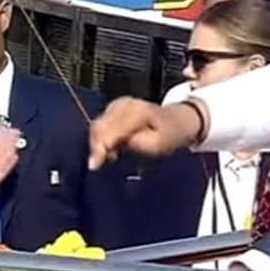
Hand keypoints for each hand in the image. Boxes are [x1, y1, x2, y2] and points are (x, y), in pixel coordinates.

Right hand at [88, 99, 204, 169]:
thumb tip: (115, 146)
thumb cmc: (168, 134)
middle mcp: (124, 104)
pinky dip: (101, 139)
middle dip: (96, 147)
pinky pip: (100, 125)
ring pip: (97, 126)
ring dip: (98, 144)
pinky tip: (112, 149)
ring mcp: (117, 104)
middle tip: (99, 165)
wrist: (174, 121)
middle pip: (100, 126)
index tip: (95, 165)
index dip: (100, 147)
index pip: (111, 128)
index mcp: (137, 111)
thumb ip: (137, 144)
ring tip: (112, 156)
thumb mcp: (159, 144)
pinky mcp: (113, 109)